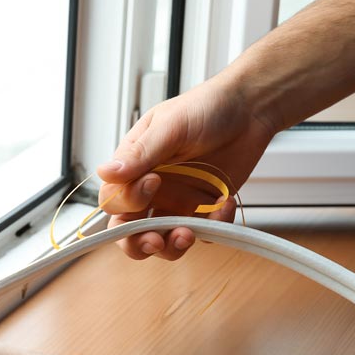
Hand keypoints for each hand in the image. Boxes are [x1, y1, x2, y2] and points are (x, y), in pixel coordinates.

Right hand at [97, 79, 276, 260]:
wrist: (249, 110)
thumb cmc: (206, 108)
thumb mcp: (170, 126)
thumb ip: (140, 154)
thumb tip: (105, 173)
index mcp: (135, 166)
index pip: (114, 199)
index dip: (127, 202)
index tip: (154, 182)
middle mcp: (152, 188)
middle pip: (130, 230)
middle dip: (138, 242)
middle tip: (156, 241)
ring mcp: (178, 201)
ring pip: (163, 240)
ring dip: (173, 246)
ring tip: (189, 233)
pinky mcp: (204, 209)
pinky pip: (202, 232)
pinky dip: (213, 228)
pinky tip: (224, 205)